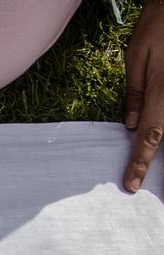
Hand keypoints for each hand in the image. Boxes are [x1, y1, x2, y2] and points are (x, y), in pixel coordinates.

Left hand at [125, 2, 163, 191]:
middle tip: (152, 192)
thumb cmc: (160, 25)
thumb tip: (130, 125)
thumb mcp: (137, 57)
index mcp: (163, 93)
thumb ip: (135, 94)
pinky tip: (161, 142)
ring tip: (158, 175)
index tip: (132, 185)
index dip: (141, 163)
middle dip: (162, 164)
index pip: (150, 136)